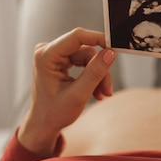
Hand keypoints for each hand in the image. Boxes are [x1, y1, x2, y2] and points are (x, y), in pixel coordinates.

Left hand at [18, 28, 115, 154]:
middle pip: (85, 50)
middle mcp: (48, 51)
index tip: (116, 47)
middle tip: (108, 90)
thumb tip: (110, 53)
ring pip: (87, 57)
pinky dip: (92, 76)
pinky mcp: (60, 60)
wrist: (44, 124)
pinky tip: (95, 91)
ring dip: (97, 76)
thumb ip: (94, 73)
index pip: (77, 37)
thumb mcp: (78, 95)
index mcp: (46, 56)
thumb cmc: (54, 113)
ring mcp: (54, 55)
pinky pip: (83, 62)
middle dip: (99, 69)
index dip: (99, 38)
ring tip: (102, 94)